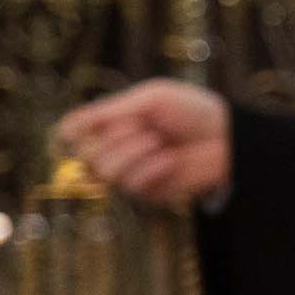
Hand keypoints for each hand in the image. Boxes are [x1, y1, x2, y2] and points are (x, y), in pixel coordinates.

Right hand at [57, 79, 230, 206]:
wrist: (229, 138)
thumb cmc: (192, 112)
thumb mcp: (150, 100)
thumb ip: (109, 113)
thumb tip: (64, 129)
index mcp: (114, 124)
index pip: (73, 133)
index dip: (75, 131)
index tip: (89, 125)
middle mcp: (119, 150)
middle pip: (86, 156)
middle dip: (114, 138)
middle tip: (145, 127)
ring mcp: (134, 173)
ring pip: (107, 173)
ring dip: (132, 153)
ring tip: (159, 141)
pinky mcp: (152, 194)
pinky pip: (134, 185)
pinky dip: (151, 169)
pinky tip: (170, 160)